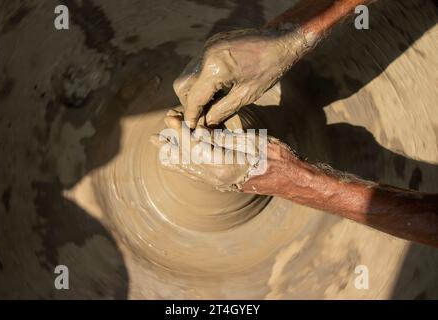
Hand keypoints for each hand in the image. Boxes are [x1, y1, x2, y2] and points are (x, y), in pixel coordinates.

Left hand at [150, 109, 264, 190]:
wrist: (288, 179)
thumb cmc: (274, 156)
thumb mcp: (248, 141)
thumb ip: (220, 138)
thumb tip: (196, 131)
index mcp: (222, 166)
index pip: (192, 147)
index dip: (179, 131)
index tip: (169, 118)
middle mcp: (214, 178)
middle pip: (183, 160)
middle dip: (169, 145)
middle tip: (155, 136)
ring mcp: (217, 182)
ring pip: (187, 169)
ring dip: (173, 154)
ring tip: (159, 144)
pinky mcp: (220, 181)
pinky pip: (195, 173)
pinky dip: (183, 162)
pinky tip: (175, 157)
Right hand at [173, 28, 297, 127]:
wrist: (281, 40)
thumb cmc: (269, 69)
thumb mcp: (246, 95)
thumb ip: (222, 110)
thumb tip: (206, 124)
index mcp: (215, 68)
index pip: (194, 97)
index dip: (191, 115)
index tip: (191, 127)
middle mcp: (206, 55)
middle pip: (182, 85)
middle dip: (189, 102)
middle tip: (201, 115)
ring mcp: (207, 47)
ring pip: (187, 74)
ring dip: (194, 91)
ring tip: (209, 102)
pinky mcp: (211, 43)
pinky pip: (197, 65)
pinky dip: (201, 79)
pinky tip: (215, 87)